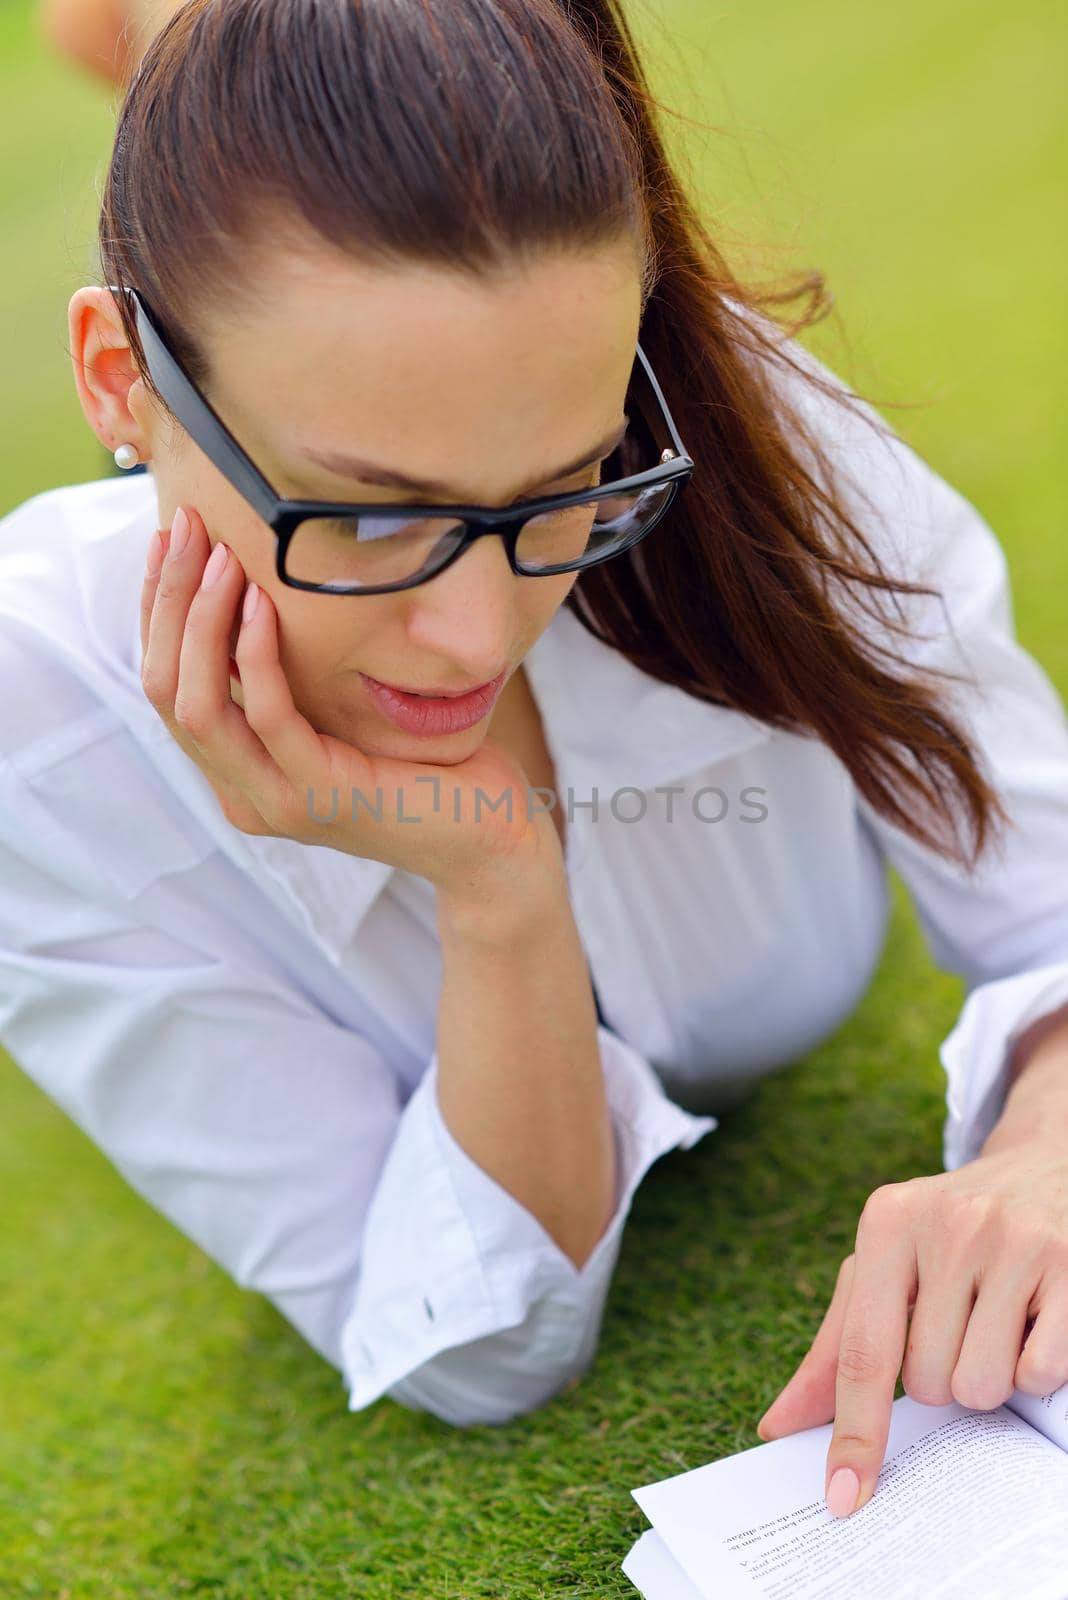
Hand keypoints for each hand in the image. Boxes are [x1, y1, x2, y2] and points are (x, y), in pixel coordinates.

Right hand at [139, 505, 557, 895]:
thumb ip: (298, 676)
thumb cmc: (428, 762)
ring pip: (198, 705)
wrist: (491, 836)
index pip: (164, 684)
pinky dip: (258, 655)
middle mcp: (243, 793)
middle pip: (164, 689)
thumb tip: (268, 584)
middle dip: (166, 600)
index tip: (168, 539)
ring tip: (219, 556)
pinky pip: (271, 717)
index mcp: (239, 772)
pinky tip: (263, 603)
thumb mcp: (344, 711)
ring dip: (200, 621)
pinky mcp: (322, 795)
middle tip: (181, 528)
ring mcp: (277, 802)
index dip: (157, 609)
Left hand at [753, 1144, 1067, 1516]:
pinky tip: (1035, 1319)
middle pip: (930, 1381)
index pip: (861, 1350)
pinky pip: (1039, 1374)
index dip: (853, 1431)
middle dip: (943, 1376)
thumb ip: (834, 1347)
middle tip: (959, 1325)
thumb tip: (780, 1425)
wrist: (1041, 1166)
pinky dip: (1036, 1368)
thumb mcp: (883, 1266)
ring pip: (983, 1385)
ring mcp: (1013, 1241)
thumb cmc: (946, 1235)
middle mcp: (948, 1223)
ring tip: (997, 1320)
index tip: (844, 1497)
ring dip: (989, 1375)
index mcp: (887, 1221)